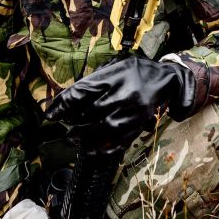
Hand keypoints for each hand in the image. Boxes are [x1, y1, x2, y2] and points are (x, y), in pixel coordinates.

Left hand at [45, 57, 197, 152]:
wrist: (167, 80)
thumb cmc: (136, 72)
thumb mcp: (115, 66)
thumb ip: (95, 80)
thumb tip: (70, 98)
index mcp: (115, 75)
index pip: (82, 91)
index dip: (63, 104)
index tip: (51, 115)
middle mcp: (124, 93)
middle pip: (92, 112)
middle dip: (74, 124)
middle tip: (65, 131)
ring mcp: (133, 110)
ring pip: (105, 129)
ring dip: (86, 138)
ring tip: (74, 142)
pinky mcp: (140, 124)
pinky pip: (120, 139)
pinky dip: (104, 148)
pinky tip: (92, 151)